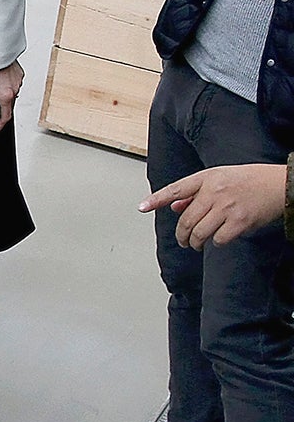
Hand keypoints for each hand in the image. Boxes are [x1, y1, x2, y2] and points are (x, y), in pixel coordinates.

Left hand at [0, 60, 23, 128]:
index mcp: (5, 96)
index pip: (6, 116)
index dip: (1, 123)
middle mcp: (14, 90)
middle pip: (8, 104)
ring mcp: (18, 82)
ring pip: (11, 93)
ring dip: (3, 94)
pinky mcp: (19, 75)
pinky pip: (14, 83)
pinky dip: (7, 84)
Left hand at [143, 163, 287, 247]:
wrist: (281, 184)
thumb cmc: (250, 180)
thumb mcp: (220, 178)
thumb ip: (195, 192)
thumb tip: (174, 207)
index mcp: (207, 178)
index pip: (176, 189)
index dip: (157, 199)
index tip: (141, 207)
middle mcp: (214, 191)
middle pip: (186, 219)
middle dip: (181, 234)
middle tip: (183, 241)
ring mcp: (227, 207)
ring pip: (199, 232)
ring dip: (194, 242)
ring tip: (196, 244)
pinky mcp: (240, 221)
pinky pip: (218, 239)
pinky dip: (216, 242)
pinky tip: (219, 239)